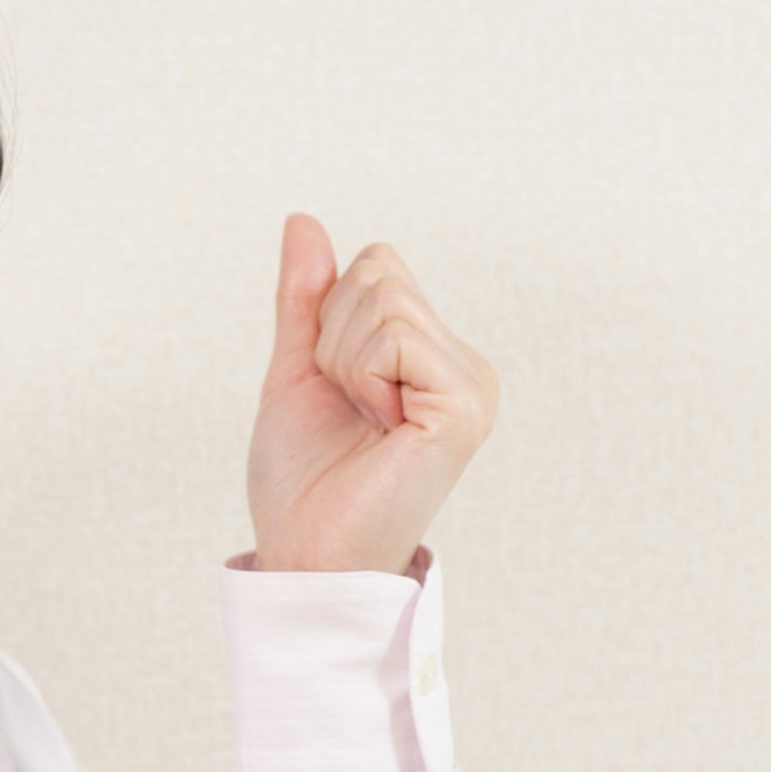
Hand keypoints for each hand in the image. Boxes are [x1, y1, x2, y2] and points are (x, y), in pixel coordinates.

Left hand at [244, 213, 499, 574]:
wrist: (305, 550)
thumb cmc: (304, 477)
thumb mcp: (298, 368)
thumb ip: (307, 298)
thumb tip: (303, 221)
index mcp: (436, 356)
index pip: (378, 264)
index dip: (330, 318)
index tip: (339, 389)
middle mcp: (465, 367)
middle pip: (380, 272)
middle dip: (333, 337)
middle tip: (350, 409)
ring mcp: (472, 387)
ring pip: (384, 300)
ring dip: (344, 362)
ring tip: (364, 423)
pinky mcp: (463, 407)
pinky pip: (394, 336)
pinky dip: (362, 377)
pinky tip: (381, 430)